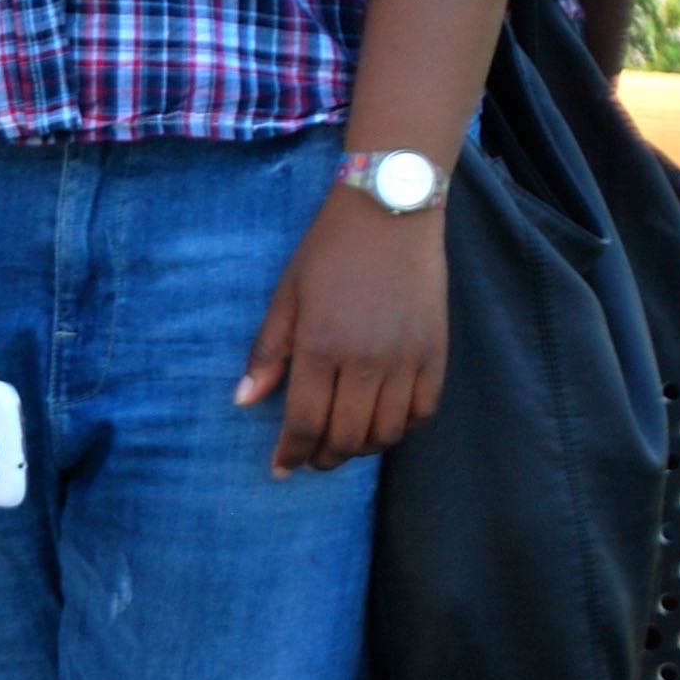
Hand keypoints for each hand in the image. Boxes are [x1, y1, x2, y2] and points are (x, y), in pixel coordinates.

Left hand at [237, 186, 448, 471]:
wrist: (390, 211)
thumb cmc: (329, 251)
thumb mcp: (286, 295)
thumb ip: (268, 352)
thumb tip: (243, 401)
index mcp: (320, 346)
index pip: (304, 422)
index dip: (291, 453)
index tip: (281, 468)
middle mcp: (365, 361)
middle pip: (346, 437)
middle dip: (324, 458)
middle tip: (312, 458)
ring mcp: (406, 360)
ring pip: (386, 433)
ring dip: (362, 448)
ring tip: (346, 442)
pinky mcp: (436, 353)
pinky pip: (423, 412)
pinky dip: (402, 427)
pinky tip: (384, 421)